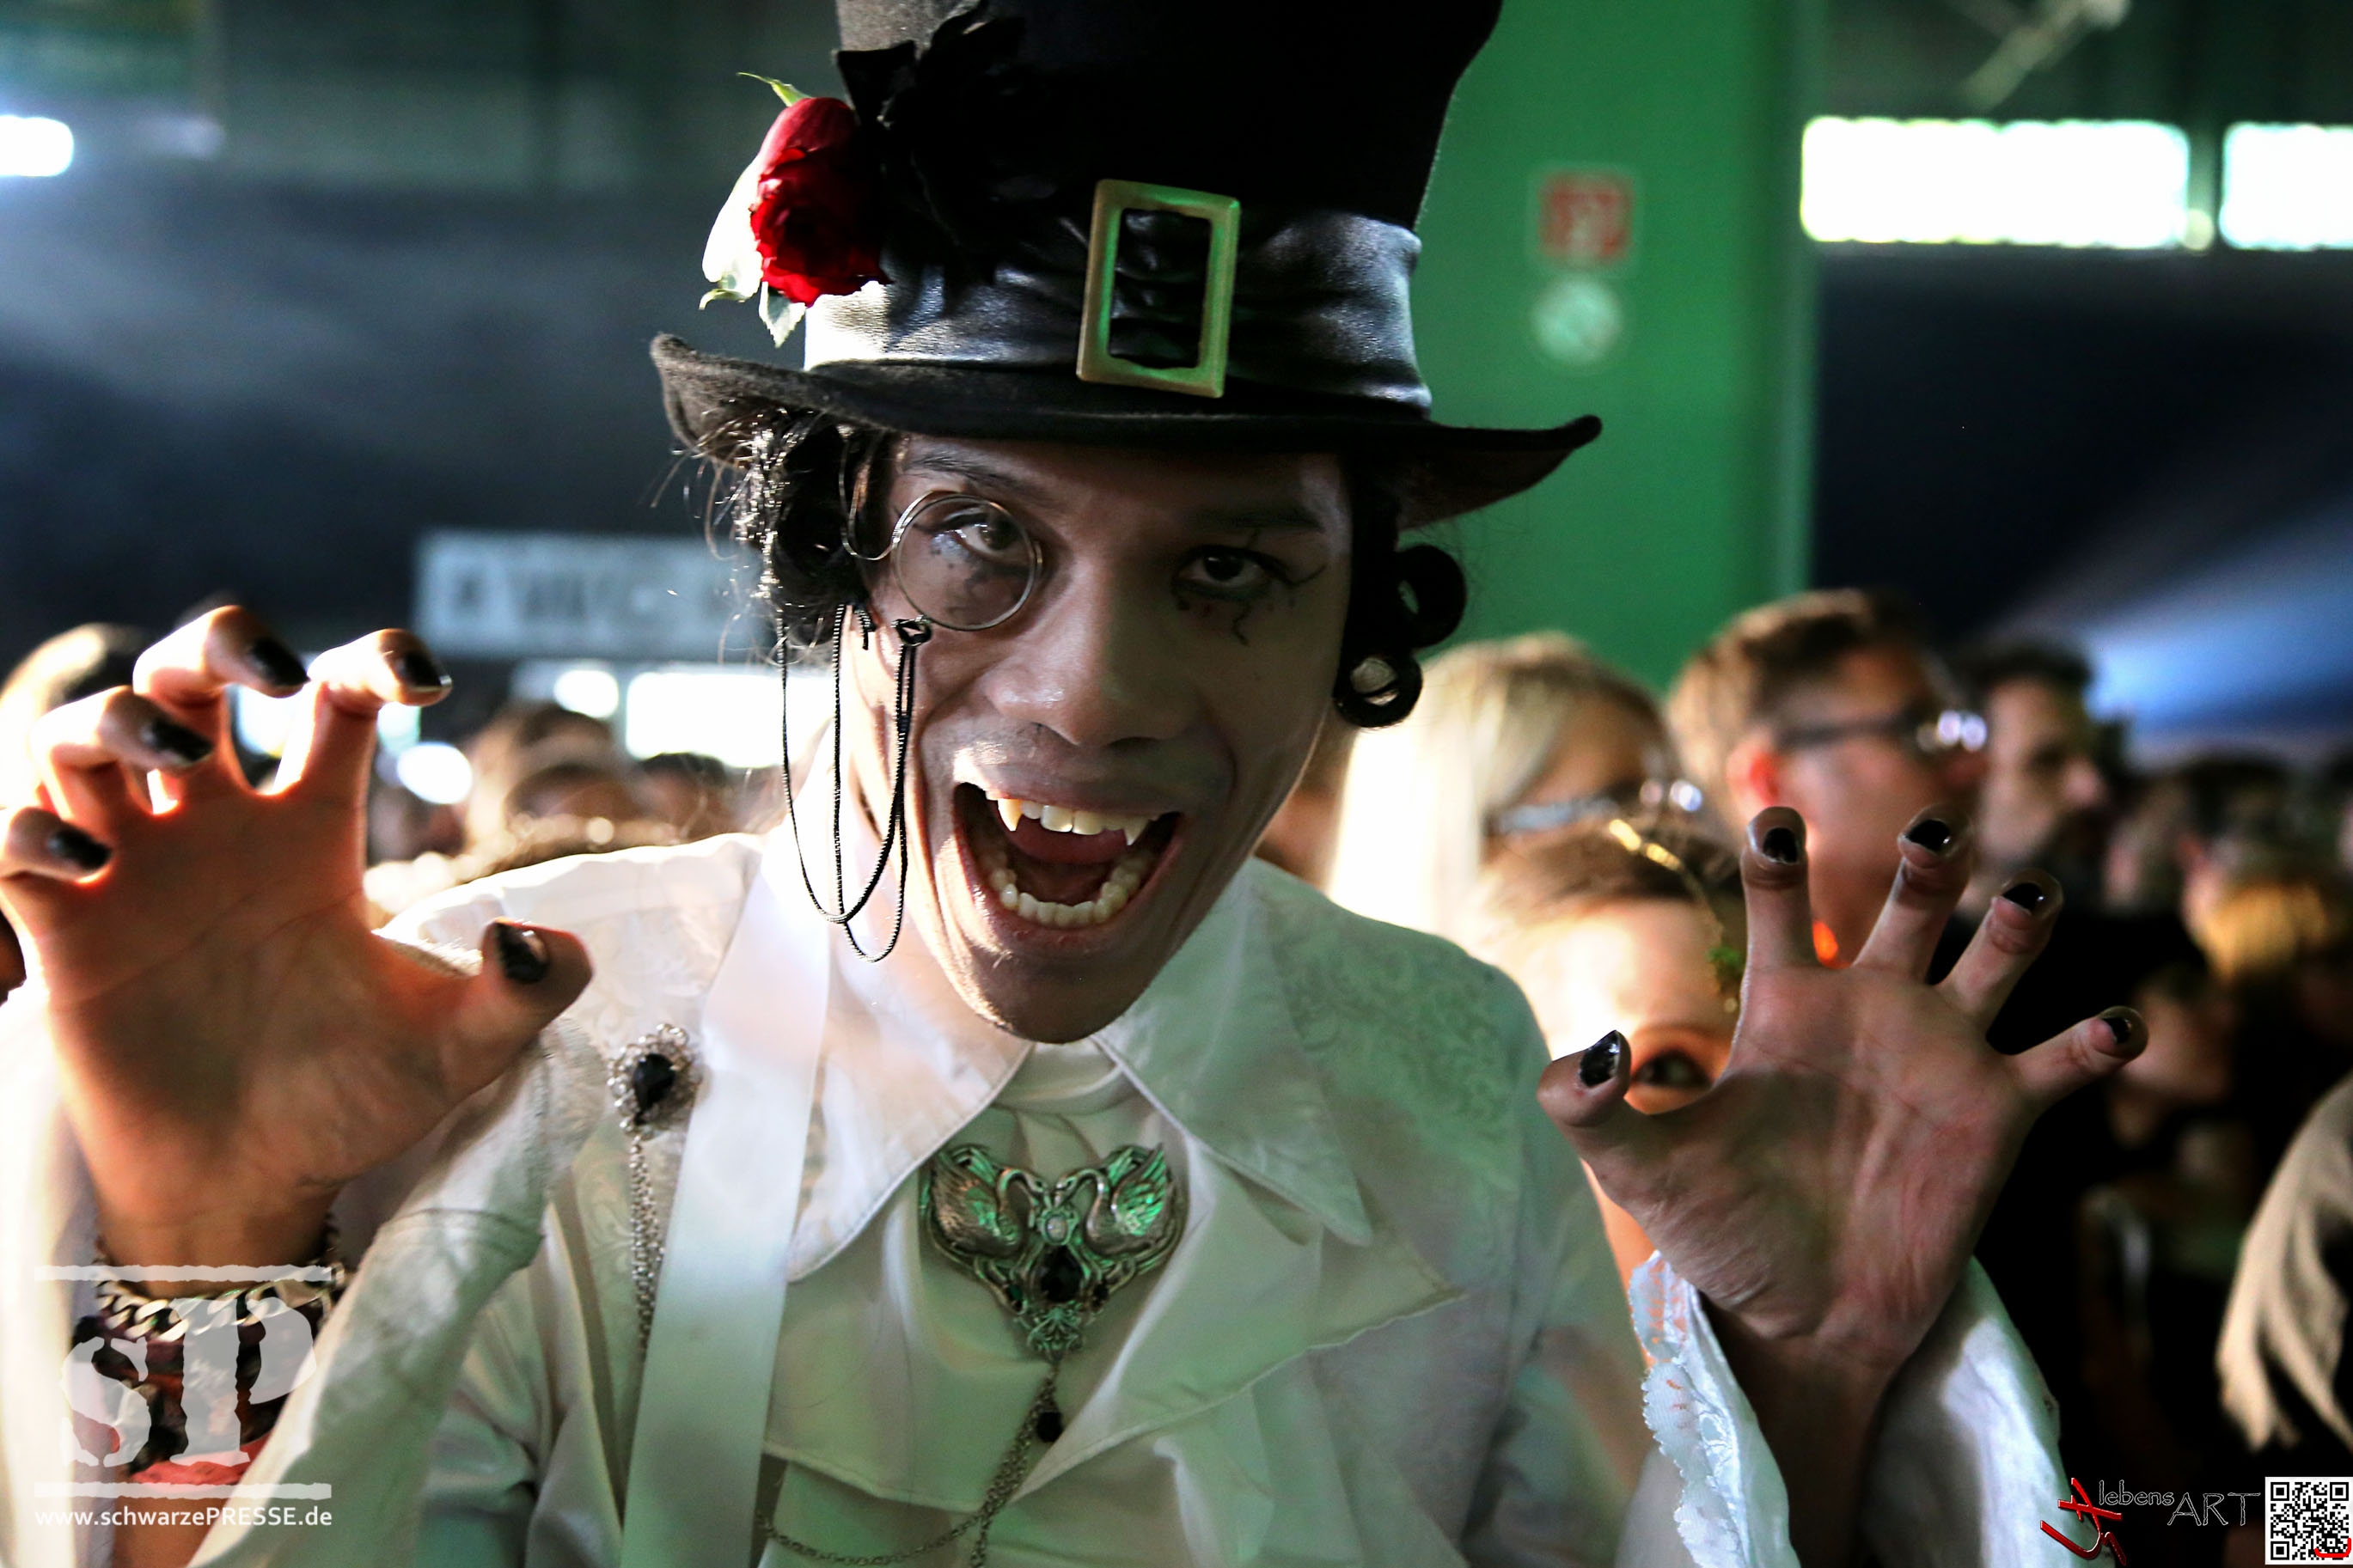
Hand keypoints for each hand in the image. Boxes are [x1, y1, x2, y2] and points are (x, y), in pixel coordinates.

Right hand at [0, 608, 590, 1268]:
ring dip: (113, 715)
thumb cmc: (353, 1106)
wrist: (255, 1188)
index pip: (336, 704)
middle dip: (218, 642)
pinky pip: (13, 844)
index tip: (418, 677)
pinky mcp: (66, 934)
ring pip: (89, 737)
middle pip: (193, 680)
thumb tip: (545, 939)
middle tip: (267, 668)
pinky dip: (28, 831)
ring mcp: (136, 873)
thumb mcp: (461, 1050)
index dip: (369, 661)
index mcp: (315, 833)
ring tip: (167, 750)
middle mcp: (219, 831)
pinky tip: (82, 861)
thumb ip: (526, 993)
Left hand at [1540, 805, 2143, 1565]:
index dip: (1776, 856)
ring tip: (2030, 896)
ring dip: (2020, 922)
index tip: (1775, 813)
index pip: (1776, 905)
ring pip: (1994, 958)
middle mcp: (1870, 1011)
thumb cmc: (1720, 1235)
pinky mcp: (1996, 1115)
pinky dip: (2096, 1040)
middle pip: (1909, 908)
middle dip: (1927, 865)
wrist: (1799, 1319)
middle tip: (1932, 837)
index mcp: (1784, 1009)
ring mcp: (1941, 1057)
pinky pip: (2059, 1061)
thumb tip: (1583, 1056)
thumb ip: (1593, 1112)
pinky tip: (2116, 1026)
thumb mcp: (1641, 1172)